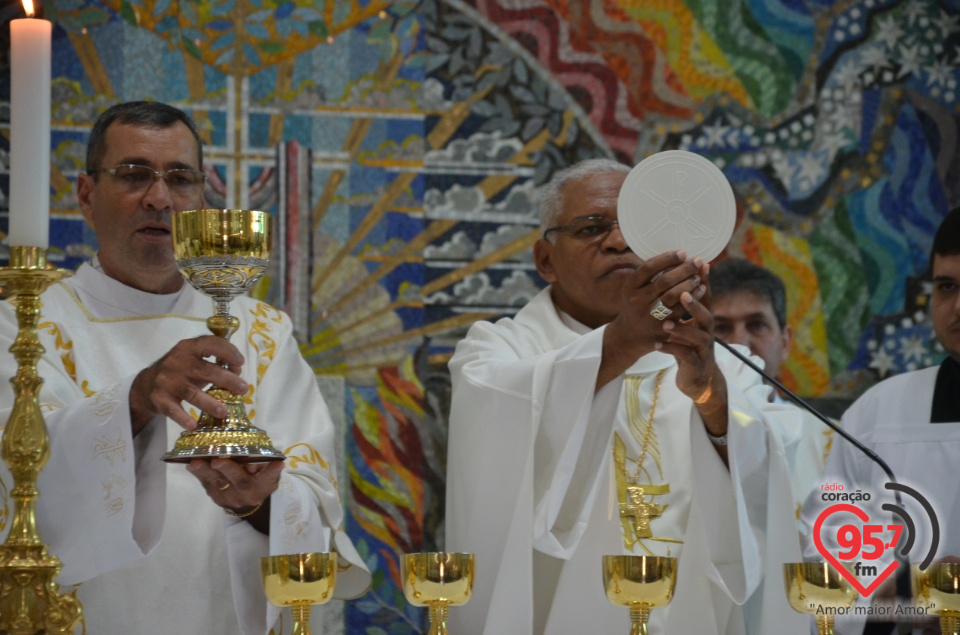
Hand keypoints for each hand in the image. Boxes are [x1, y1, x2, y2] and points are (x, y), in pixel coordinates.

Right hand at [130, 335, 248, 433]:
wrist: (146, 384)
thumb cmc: (181, 371)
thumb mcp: (196, 361)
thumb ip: (215, 363)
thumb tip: (237, 372)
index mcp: (189, 347)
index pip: (210, 344)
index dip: (227, 351)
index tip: (240, 363)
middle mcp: (177, 362)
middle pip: (205, 370)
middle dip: (227, 380)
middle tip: (244, 389)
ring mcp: (167, 380)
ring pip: (191, 392)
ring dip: (209, 403)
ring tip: (224, 412)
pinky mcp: (159, 398)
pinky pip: (173, 410)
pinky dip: (183, 418)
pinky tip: (194, 425)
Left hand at [187, 457, 282, 512]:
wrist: (247, 502)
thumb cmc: (258, 478)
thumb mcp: (266, 471)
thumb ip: (261, 462)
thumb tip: (251, 455)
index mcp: (265, 484)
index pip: (270, 477)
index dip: (273, 471)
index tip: (278, 463)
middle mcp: (249, 493)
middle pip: (239, 481)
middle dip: (227, 469)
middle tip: (217, 460)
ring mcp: (231, 498)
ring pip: (219, 484)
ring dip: (206, 472)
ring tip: (196, 462)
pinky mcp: (217, 498)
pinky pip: (208, 486)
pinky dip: (199, 475)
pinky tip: (192, 465)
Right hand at [598, 251, 705, 386]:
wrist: (630, 335)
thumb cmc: (637, 304)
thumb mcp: (635, 288)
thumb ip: (650, 274)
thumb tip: (677, 254)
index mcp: (630, 287)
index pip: (648, 268)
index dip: (667, 259)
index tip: (683, 253)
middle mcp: (637, 301)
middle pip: (664, 281)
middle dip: (683, 269)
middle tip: (697, 261)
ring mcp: (648, 315)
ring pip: (673, 296)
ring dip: (689, 283)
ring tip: (698, 276)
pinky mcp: (661, 327)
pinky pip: (681, 310)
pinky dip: (693, 298)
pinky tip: (701, 289)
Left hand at [658, 263, 727, 433]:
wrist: (697, 378)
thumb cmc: (689, 346)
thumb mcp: (687, 325)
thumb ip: (682, 307)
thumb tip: (671, 279)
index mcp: (703, 320)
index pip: (706, 298)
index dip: (705, 281)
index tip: (701, 264)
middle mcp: (707, 332)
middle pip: (707, 316)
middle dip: (696, 304)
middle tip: (684, 294)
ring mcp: (703, 349)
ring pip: (697, 337)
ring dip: (682, 329)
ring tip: (666, 324)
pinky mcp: (695, 365)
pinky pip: (685, 356)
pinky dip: (671, 350)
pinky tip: (657, 345)